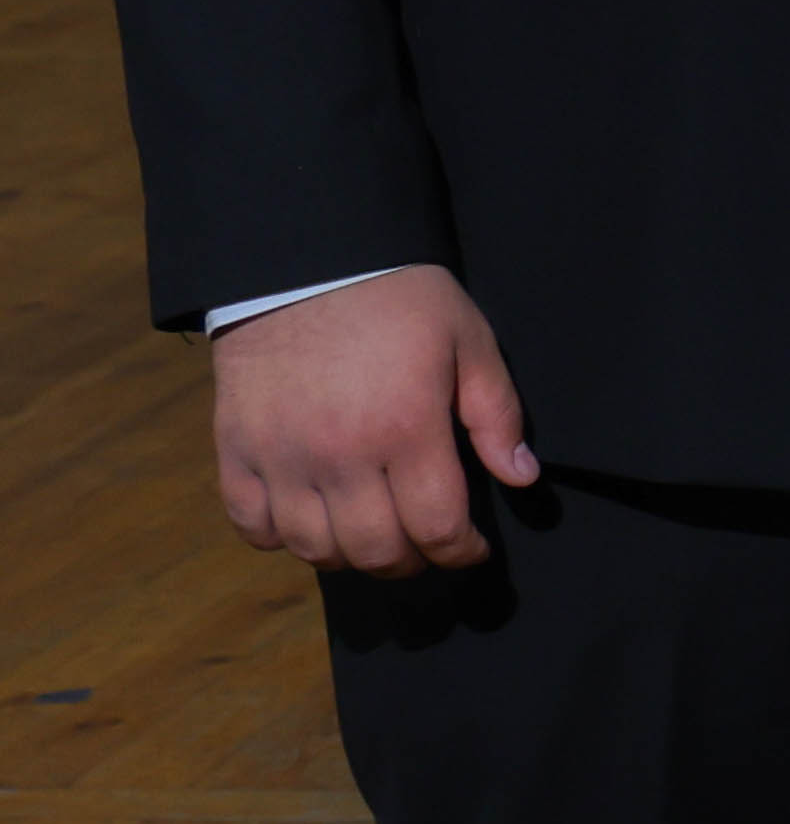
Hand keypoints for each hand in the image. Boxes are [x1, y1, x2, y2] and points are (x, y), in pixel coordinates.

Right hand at [210, 268, 534, 573]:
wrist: (305, 262)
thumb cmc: (399, 300)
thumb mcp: (468, 340)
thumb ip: (496, 414)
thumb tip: (520, 478)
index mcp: (405, 429)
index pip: (436, 527)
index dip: (460, 551)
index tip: (471, 548)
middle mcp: (340, 455)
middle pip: (375, 550)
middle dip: (411, 561)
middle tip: (426, 545)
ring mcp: (281, 458)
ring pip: (314, 548)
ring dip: (350, 557)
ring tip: (373, 536)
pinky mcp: (235, 450)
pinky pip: (252, 525)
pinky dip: (280, 539)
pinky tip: (309, 520)